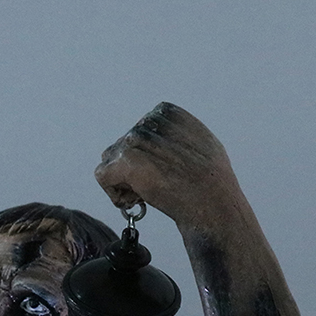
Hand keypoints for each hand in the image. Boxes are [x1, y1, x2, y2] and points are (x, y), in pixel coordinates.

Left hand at [94, 102, 234, 222]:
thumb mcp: (202, 142)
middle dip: (131, 170)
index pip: (136, 134)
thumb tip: (163, 141)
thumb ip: (178, 136)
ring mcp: (135, 140)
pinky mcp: (125, 161)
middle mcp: (148, 122)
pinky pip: (102, 177)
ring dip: (123, 182)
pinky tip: (136, 200)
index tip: (160, 173)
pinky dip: (114, 194)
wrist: (212, 202)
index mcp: (166, 112)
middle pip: (120, 148)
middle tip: (152, 189)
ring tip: (145, 195)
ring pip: (110, 162)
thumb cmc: (211, 181)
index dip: (144, 157)